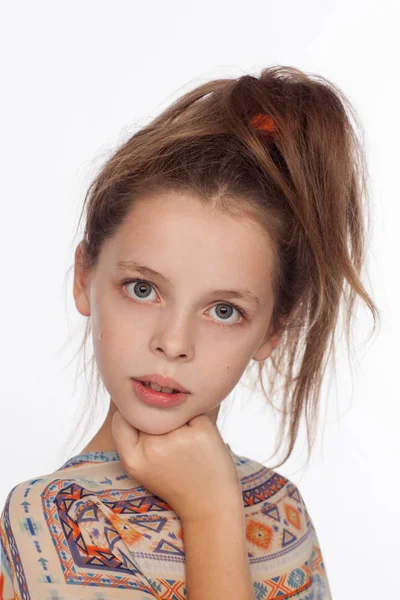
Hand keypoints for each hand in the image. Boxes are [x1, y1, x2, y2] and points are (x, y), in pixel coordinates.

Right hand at [111, 409, 241, 523]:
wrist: (209, 505)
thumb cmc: (175, 481)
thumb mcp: (143, 467)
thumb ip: (133, 437)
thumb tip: (137, 394)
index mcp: (132, 459)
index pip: (121, 419)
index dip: (134, 419)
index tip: (147, 431)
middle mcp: (152, 447)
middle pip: (149, 413)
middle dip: (160, 423)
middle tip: (174, 449)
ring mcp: (177, 438)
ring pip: (172, 410)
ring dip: (181, 421)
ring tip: (189, 449)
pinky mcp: (201, 431)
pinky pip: (195, 412)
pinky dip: (199, 423)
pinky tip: (203, 445)